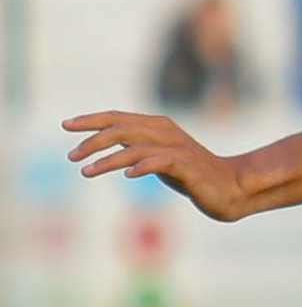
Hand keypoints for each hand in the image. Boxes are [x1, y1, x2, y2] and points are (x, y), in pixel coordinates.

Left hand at [63, 108, 249, 220]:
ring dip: (107, 160)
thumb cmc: (192, 175)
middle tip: (72, 156)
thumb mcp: (158, 157)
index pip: (117, 117)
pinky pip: (160, 162)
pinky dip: (141, 167)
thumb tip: (106, 142)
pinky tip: (127, 175)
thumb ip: (136, 147)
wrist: (231, 189)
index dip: (90, 119)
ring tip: (87, 171)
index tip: (66, 126)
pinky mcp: (188, 166)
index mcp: (158, 126)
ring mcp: (178, 148)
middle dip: (92, 141)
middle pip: (121, 129)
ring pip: (135, 147)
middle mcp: (166, 132)